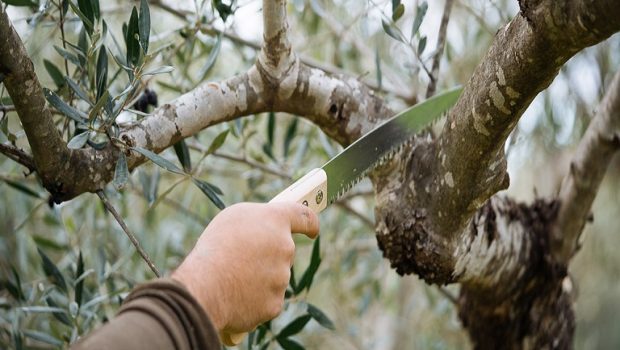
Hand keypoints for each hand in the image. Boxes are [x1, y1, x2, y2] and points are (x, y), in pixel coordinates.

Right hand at [172, 202, 318, 333]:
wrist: (205, 286)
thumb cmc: (215, 248)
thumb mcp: (233, 218)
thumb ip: (258, 222)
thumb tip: (267, 232)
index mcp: (276, 221)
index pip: (305, 217)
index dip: (310, 223)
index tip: (312, 230)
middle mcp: (286, 248)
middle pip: (282, 252)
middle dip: (266, 255)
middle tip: (240, 259)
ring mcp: (282, 278)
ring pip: (272, 278)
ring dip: (256, 278)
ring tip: (230, 278)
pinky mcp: (274, 304)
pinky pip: (265, 300)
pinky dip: (251, 300)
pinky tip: (233, 297)